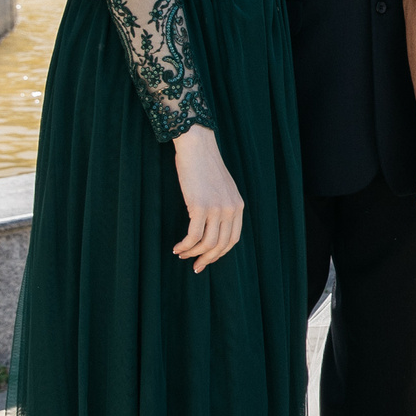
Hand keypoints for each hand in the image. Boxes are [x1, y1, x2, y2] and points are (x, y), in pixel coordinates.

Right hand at [170, 126, 245, 272]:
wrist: (197, 149)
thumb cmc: (205, 167)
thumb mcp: (223, 188)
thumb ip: (223, 206)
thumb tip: (214, 227)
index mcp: (238, 206)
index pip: (233, 239)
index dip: (219, 253)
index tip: (207, 260)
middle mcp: (231, 210)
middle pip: (221, 245)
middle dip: (207, 259)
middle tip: (195, 266)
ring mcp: (217, 209)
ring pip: (206, 243)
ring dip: (192, 253)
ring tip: (181, 254)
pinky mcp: (200, 207)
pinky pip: (193, 235)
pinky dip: (185, 245)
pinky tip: (177, 247)